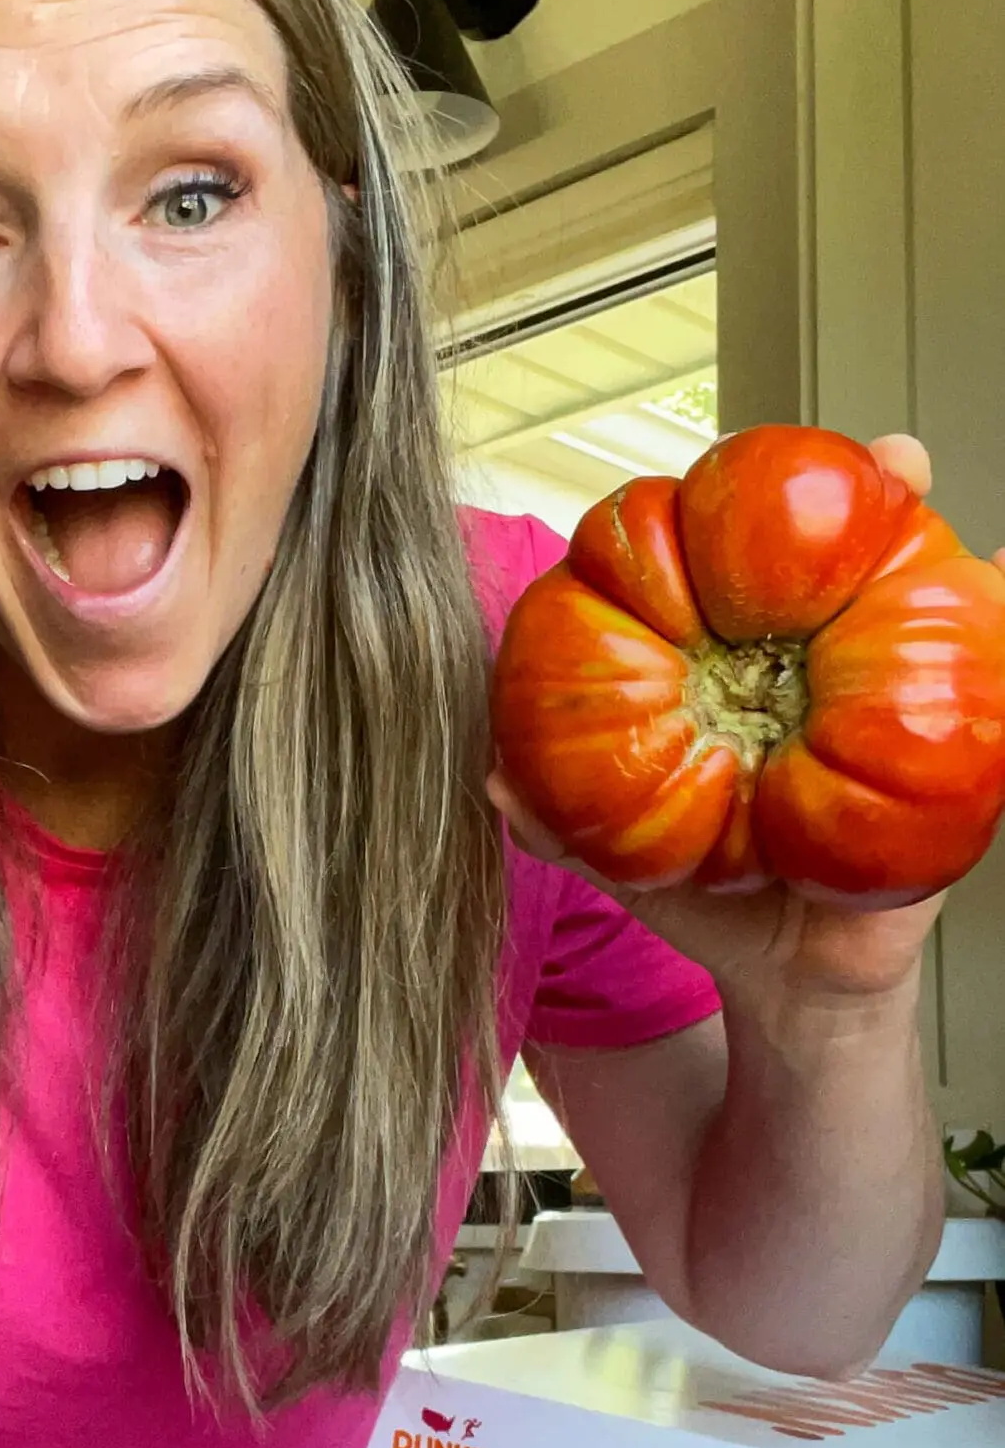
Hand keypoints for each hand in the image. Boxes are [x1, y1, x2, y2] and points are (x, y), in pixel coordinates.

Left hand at [490, 432, 970, 1012]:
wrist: (786, 984)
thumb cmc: (711, 899)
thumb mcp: (620, 857)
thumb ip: (557, 815)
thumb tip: (493, 777)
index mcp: (742, 671)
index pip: (749, 564)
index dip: (751, 504)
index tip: (749, 464)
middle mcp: (821, 671)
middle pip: (858, 557)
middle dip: (881, 490)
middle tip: (897, 463)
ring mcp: (894, 707)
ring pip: (932, 603)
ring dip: (946, 546)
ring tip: (949, 504)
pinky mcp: (952, 760)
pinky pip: (989, 695)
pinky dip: (999, 639)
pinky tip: (1003, 583)